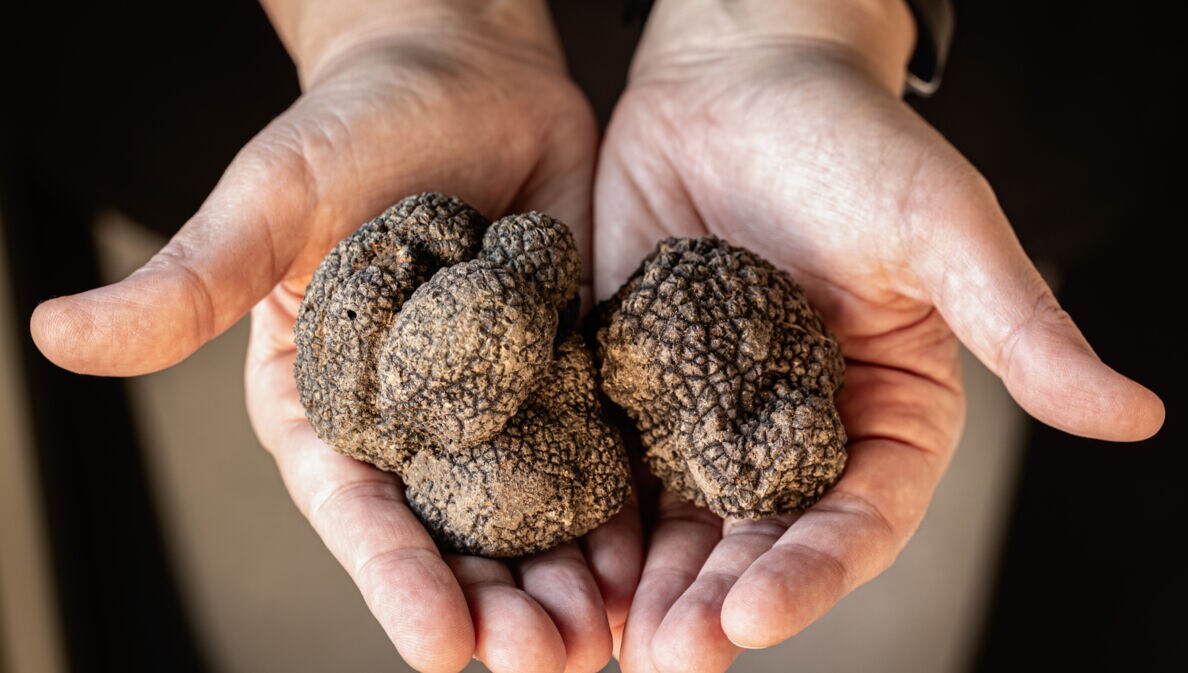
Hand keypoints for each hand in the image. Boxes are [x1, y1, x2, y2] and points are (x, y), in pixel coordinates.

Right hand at [30, 2, 639, 670]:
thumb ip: (192, 283)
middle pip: (453, 536)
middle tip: (546, 657)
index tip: (441, 645)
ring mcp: (500, 405)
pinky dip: (619, 510)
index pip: (355, 509)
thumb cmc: (353, 128)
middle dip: (496, 604)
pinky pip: (595, 452)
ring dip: (566, 581)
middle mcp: (415, 425)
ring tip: (606, 634)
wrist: (465, 80)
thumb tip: (61, 333)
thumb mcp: (271, 204)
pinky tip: (648, 559)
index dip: (394, 578)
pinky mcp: (569, 374)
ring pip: (531, 515)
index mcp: (327, 405)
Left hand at [593, 1, 1164, 670]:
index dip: (814, 571)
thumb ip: (1018, 327)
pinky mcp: (634, 384)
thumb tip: (1135, 415)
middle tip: (671, 656)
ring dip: (647, 583)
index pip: (858, 516)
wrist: (735, 80)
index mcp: (882, 414)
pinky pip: (609, 460)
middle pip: (760, 538)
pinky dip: (588, 516)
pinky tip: (556, 561)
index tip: (757, 614)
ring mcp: (705, 415)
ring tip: (604, 638)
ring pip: (679, 520)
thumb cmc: (850, 142)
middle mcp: (793, 432)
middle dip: (716, 601)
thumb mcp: (942, 229)